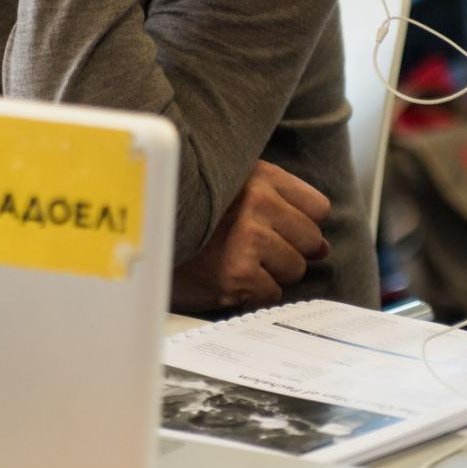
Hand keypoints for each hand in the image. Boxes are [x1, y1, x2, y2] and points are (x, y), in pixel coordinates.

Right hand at [170, 161, 331, 312]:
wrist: (142, 239)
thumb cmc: (190, 217)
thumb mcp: (232, 189)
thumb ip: (281, 208)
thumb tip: (324, 249)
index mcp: (259, 175)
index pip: (318, 208)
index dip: (301, 225)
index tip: (278, 231)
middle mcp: (257, 201)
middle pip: (312, 240)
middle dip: (288, 252)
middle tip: (250, 250)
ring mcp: (248, 237)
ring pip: (294, 269)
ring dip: (269, 273)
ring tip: (234, 260)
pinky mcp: (238, 273)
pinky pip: (271, 292)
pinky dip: (252, 292)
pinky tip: (225, 276)